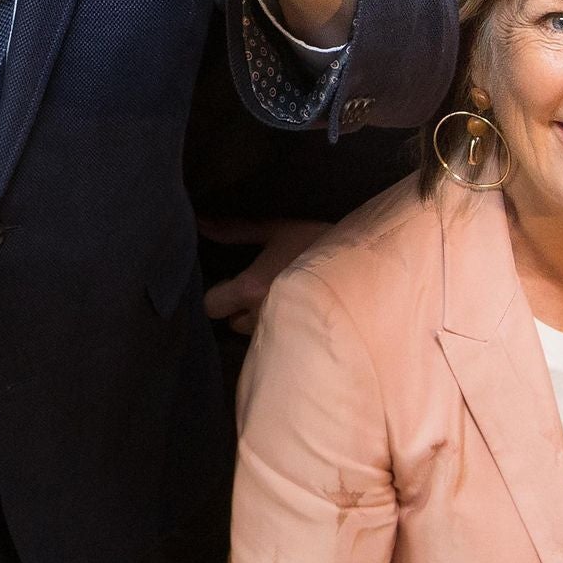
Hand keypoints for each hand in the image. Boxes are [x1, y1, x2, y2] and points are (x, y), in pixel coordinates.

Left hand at [200, 218, 331, 328]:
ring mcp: (281, 332)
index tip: (232, 281)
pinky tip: (293, 308)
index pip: (212, 306)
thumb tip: (200, 222)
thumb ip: (236, 229)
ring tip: (278, 297)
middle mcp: (261, 316)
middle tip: (257, 288)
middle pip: (231, 321)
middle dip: (239, 307)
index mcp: (250, 288)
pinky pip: (276, 338)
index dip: (219, 293)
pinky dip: (279, 326)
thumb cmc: (315, 242)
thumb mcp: (277, 229)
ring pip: (254, 331)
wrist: (363, 265)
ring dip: (259, 318)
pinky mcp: (299, 341)